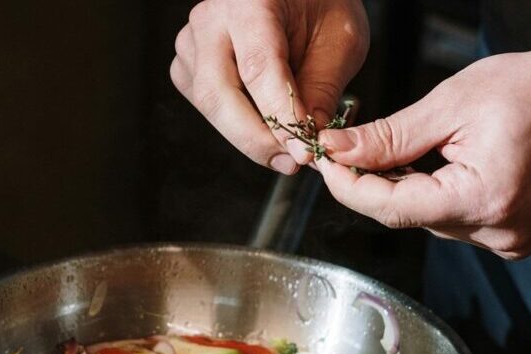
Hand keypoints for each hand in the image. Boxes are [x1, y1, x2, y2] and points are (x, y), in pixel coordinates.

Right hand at [171, 0, 368, 174]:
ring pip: (210, 107)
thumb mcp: (341, 40)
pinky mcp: (189, 65)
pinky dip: (237, 124)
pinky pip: (207, 108)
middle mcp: (211, 19)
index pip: (257, 68)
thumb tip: (306, 141)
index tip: (301, 149)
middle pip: (218, 94)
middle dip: (256, 139)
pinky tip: (264, 124)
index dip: (279, 117)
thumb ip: (322, 90)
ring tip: (286, 144)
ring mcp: (193, 42)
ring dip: (248, 134)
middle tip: (292, 160)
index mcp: (250, 1)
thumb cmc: (319, 5)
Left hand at [316, 33, 530, 258]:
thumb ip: (388, 138)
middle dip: (373, 183)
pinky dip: (434, 196)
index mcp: (482, 199)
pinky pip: (452, 221)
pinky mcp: (510, 238)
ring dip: (407, 188)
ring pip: (426, 219)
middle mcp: (495, 232)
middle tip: (350, 149)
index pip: (391, 209)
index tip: (324, 163)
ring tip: (416, 148)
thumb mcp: (451, 103)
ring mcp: (506, 241)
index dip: (349, 187)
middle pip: (407, 215)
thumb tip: (337, 152)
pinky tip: (442, 167)